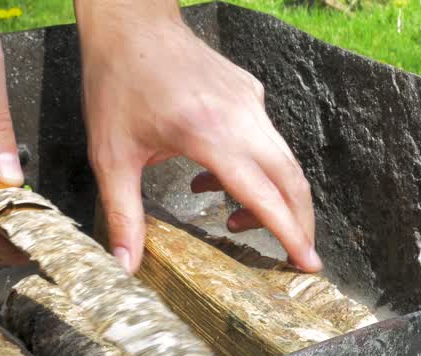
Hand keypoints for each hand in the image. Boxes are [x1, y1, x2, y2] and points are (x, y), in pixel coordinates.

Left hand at [76, 1, 320, 272]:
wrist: (129, 22)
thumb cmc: (116, 83)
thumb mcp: (111, 157)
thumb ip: (123, 215)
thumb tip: (124, 267)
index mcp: (208, 134)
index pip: (264, 195)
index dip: (289, 234)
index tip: (309, 264)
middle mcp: (240, 117)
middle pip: (291, 180)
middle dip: (299, 223)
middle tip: (295, 257)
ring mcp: (250, 102)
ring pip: (283, 160)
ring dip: (272, 198)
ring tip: (232, 222)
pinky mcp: (250, 92)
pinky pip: (266, 139)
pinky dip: (256, 169)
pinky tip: (215, 179)